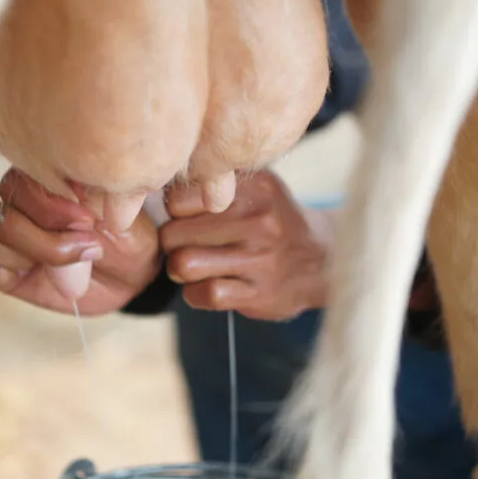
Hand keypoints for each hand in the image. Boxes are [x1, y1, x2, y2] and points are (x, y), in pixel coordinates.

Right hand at [0, 169, 161, 315]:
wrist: (130, 276)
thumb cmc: (127, 238)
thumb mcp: (120, 215)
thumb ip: (93, 200)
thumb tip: (70, 194)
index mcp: (44, 178)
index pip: (20, 185)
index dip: (51, 209)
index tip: (89, 221)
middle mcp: (17, 202)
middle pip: (5, 218)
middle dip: (48, 243)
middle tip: (88, 249)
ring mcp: (4, 234)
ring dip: (21, 258)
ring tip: (58, 267)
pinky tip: (27, 275)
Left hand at [160, 170, 331, 320]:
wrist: (321, 260)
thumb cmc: (272, 220)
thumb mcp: (255, 188)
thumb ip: (213, 184)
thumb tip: (156, 190)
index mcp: (254, 188)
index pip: (179, 198)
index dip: (173, 211)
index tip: (183, 216)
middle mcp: (259, 220)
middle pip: (174, 233)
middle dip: (170, 243)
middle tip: (183, 244)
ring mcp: (261, 259)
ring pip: (184, 264)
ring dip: (179, 269)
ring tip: (191, 265)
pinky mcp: (259, 293)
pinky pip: (205, 294)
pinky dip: (195, 294)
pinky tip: (207, 286)